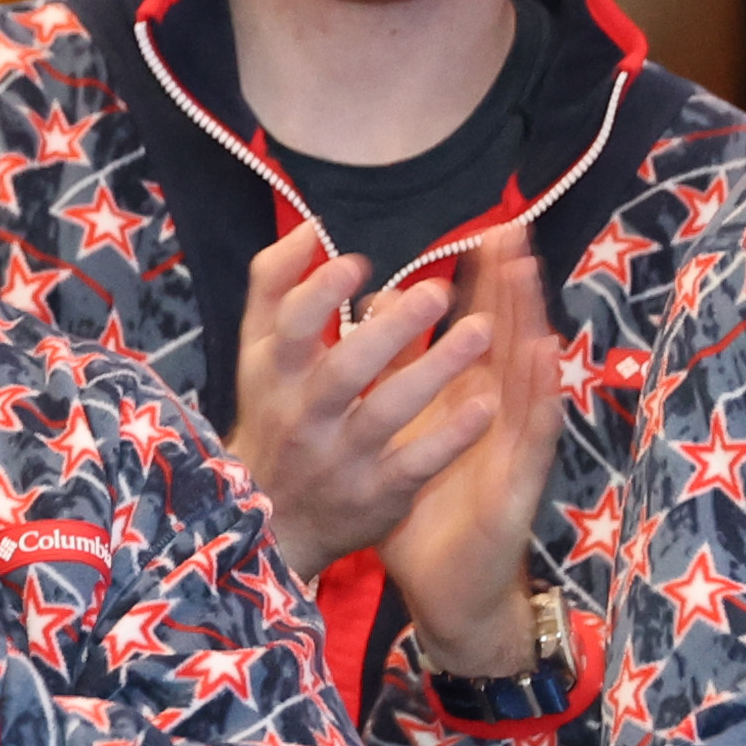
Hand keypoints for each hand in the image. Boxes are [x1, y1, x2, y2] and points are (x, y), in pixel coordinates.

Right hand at [226, 225, 528, 584]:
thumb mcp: (259, 353)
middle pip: (344, 370)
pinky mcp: (375, 494)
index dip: (320, 293)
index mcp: (275, 373)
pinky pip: (416, 465)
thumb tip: (308, 230)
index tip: (359, 264)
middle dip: (392, 331)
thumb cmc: (275, 414)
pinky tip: (486, 406)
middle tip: (439, 293)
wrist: (269, 516)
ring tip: (482, 332)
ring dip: (436, 370)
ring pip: (387, 414)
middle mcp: (305, 416)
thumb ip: (273, 288)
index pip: (290, 327)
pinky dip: (451, 437)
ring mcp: (341, 458)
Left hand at [371, 226, 559, 673]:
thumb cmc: (426, 517)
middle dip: (509, 286)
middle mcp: (494, 419)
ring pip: (524, 376)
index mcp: (464, 405)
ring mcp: (511, 449)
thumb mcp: (400, 441)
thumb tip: (375, 320)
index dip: (481, 287)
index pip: (476, 336)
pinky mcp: (519, 485)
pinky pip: (531, 435)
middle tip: (512, 228)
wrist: (450, 593)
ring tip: (528, 273)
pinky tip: (547, 356)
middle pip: (506, 342)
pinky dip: (541, 394)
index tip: (483, 233)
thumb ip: (392, 382)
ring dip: (530, 323)